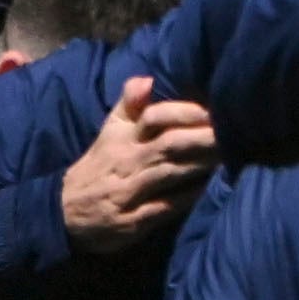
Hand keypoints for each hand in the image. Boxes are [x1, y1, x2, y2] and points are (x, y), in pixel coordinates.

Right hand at [60, 73, 215, 251]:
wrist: (65, 210)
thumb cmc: (101, 166)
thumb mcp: (110, 132)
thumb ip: (130, 105)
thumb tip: (148, 79)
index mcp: (122, 137)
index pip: (153, 117)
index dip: (183, 112)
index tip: (212, 110)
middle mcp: (127, 162)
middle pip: (169, 144)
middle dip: (202, 138)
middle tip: (233, 132)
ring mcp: (130, 192)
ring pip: (170, 173)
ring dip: (201, 164)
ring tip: (230, 154)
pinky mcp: (134, 221)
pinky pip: (165, 206)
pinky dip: (188, 197)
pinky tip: (210, 188)